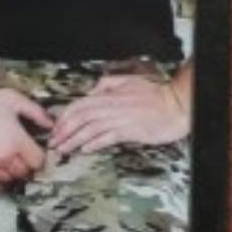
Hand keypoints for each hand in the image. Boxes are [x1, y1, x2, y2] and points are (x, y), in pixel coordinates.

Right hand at [0, 86, 52, 190]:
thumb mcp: (13, 99)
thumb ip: (36, 112)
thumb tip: (51, 125)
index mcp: (16, 141)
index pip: (38, 161)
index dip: (40, 157)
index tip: (36, 152)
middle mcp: (3, 158)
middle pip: (25, 173)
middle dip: (27, 165)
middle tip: (23, 155)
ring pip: (9, 179)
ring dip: (12, 172)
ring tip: (8, 159)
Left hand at [49, 75, 189, 155]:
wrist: (177, 105)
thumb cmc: (156, 96)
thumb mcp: (129, 81)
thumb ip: (108, 84)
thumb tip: (92, 90)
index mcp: (110, 94)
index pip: (80, 104)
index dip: (65, 116)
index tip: (56, 127)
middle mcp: (112, 105)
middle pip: (80, 117)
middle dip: (64, 130)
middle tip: (54, 142)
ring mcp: (120, 118)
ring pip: (90, 129)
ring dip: (74, 140)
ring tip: (63, 149)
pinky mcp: (130, 131)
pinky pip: (107, 137)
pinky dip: (94, 143)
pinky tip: (85, 150)